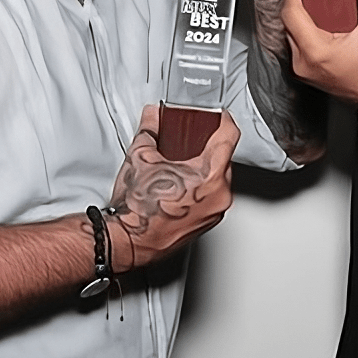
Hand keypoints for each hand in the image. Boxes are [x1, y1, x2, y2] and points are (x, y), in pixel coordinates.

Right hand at [107, 105, 238, 270]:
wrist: (128, 241)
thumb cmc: (136, 209)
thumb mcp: (141, 157)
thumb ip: (151, 128)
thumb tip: (154, 116)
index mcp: (209, 175)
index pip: (229, 136)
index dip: (223, 120)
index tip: (219, 116)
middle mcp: (219, 194)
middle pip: (224, 157)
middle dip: (208, 147)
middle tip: (190, 141)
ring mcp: (216, 210)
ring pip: (220, 177)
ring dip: (205, 168)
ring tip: (182, 165)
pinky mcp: (209, 222)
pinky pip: (214, 195)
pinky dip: (203, 186)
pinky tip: (182, 184)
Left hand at [283, 0, 357, 102]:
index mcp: (316, 51)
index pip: (291, 12)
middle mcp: (305, 64)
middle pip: (289, 23)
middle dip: (300, 3)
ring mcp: (305, 72)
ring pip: (292, 35)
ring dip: (303, 19)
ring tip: (321, 7)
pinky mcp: (309, 75)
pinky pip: (299, 48)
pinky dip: (307, 34)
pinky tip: (324, 27)